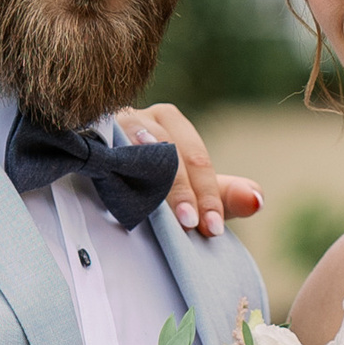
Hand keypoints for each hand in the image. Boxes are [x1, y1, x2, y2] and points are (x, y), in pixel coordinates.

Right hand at [110, 102, 263, 239]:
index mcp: (169, 121)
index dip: (207, 195)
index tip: (211, 229)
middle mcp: (139, 115)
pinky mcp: (83, 137)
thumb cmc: (151, 185)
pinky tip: (120, 193)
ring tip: (160, 212)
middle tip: (191, 225)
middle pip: (166, 151)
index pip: (194, 157)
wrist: (95, 180)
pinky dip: (114, 169)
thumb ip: (224, 197)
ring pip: (134, 149)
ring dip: (151, 182)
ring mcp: (108, 124)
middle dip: (181, 191)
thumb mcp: (192, 194)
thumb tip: (259, 198)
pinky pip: (101, 150)